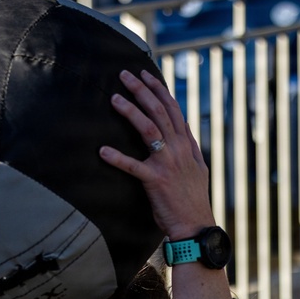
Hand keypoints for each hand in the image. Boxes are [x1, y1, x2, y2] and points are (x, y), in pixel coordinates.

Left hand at [98, 70, 212, 240]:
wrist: (195, 225)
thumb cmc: (192, 199)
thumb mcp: (197, 168)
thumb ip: (189, 146)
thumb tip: (184, 127)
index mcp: (186, 145)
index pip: (172, 108)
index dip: (158, 89)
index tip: (145, 73)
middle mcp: (178, 149)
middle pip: (159, 111)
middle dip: (141, 90)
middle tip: (123, 75)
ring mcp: (167, 163)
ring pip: (148, 129)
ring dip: (130, 111)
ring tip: (114, 98)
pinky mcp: (155, 180)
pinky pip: (133, 166)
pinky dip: (117, 158)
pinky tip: (102, 150)